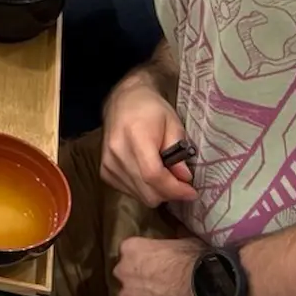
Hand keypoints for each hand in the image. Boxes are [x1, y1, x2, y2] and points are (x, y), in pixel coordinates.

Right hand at [102, 77, 197, 206]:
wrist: (124, 100)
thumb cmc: (151, 109)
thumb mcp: (173, 123)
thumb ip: (178, 151)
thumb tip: (183, 177)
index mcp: (136, 136)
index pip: (153, 174)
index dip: (175, 189)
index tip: (192, 192)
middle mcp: (117, 152)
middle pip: (147, 191)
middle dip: (169, 193)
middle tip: (181, 184)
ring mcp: (108, 163)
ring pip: (139, 196)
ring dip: (157, 193)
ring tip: (166, 177)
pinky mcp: (104, 170)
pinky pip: (129, 192)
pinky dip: (143, 190)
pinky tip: (149, 176)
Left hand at [115, 236, 226, 295]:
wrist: (214, 294)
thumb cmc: (200, 263)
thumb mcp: (183, 242)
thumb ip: (168, 243)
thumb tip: (176, 232)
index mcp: (131, 249)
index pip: (130, 258)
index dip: (144, 267)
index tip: (157, 273)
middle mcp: (122, 273)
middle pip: (126, 281)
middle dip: (140, 286)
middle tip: (161, 293)